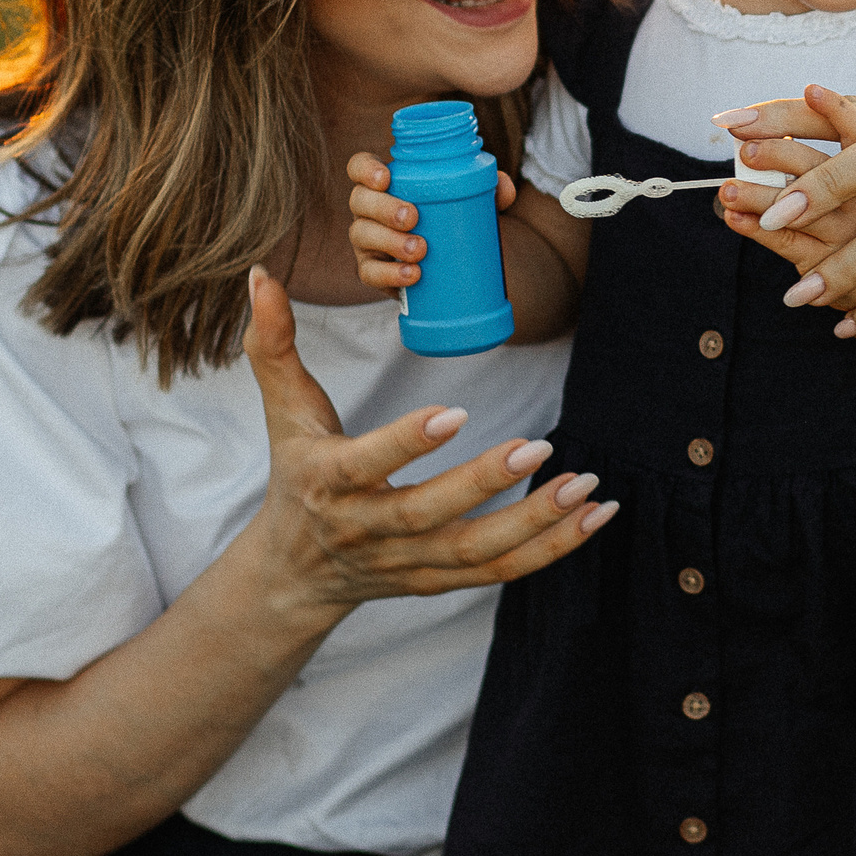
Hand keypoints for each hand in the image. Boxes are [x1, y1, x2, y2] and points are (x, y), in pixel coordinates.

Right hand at [244, 265, 612, 610]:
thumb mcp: (281, 412)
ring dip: (535, 522)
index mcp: (326, 483)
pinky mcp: (440, 580)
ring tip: (586, 485)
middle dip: (484, 483)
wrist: (294, 574)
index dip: (407, 444)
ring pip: (476, 553)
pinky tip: (596, 516)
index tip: (455, 412)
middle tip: (540, 446)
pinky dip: (553, 549)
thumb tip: (259, 274)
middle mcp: (367, 530)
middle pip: (428, 515)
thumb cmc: (296, 474)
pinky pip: (503, 571)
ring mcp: (407, 563)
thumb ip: (272, 344)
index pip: (366, 465)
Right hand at [344, 150, 516, 295]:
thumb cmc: (452, 219)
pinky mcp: (373, 271)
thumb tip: (504, 187)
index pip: (359, 167)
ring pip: (362, 236)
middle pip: (360, 201)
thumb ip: (490, 189)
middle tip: (413, 217)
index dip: (365, 169)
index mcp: (385, 184)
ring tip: (420, 250)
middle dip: (384, 208)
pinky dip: (390, 275)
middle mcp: (368, 209)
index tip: (386, 178)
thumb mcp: (471, 201)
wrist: (453, 263)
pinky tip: (412, 275)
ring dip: (390, 242)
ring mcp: (367, 240)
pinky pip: (370, 273)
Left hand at [716, 87, 855, 306]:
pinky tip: (734, 217)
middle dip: (778, 155)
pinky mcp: (830, 269)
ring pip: (797, 209)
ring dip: (756, 196)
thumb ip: (829, 164)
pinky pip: (786, 243)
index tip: (810, 90)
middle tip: (746, 149)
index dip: (834, 108)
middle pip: (821, 169)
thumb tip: (766, 137)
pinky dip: (754, 228)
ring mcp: (850, 236)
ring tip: (727, 189)